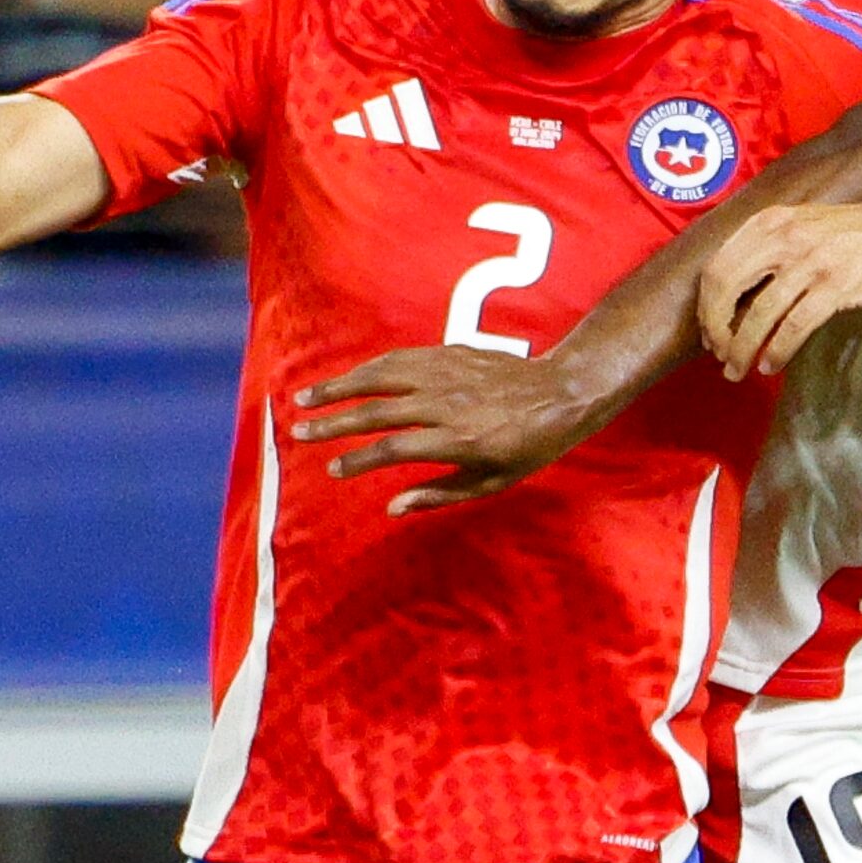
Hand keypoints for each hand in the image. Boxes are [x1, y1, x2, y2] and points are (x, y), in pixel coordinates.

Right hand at [290, 345, 568, 514]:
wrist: (562, 392)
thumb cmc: (529, 446)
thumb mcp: (492, 482)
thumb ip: (439, 494)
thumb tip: (391, 508)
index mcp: (457, 440)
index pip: (393, 449)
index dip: (358, 460)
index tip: (332, 471)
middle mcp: (448, 403)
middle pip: (378, 411)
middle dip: (333, 422)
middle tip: (299, 432)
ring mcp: (449, 374)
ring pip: (382, 376)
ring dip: (341, 386)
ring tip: (307, 397)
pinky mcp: (452, 353)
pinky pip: (403, 357)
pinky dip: (371, 366)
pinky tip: (350, 376)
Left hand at [696, 200, 861, 379]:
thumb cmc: (852, 235)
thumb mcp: (802, 226)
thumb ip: (768, 250)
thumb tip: (732, 299)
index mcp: (770, 222)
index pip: (718, 266)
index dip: (707, 306)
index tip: (710, 332)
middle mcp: (784, 237)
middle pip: (727, 288)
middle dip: (717, 329)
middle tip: (719, 355)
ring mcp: (810, 261)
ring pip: (758, 313)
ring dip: (742, 348)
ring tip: (738, 370)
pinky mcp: (836, 285)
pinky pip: (794, 325)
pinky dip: (777, 350)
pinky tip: (771, 365)